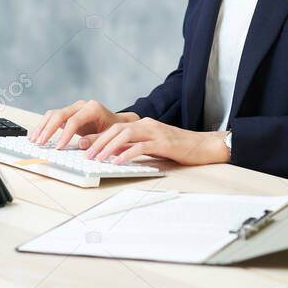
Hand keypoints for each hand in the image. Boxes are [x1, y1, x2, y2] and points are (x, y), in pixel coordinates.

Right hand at [27, 99, 138, 149]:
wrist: (115, 123)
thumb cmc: (113, 129)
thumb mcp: (109, 135)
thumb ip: (96, 139)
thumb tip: (81, 144)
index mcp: (92, 108)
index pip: (74, 120)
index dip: (65, 134)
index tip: (58, 147)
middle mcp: (81, 106)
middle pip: (60, 114)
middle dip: (48, 130)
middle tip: (40, 143)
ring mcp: (73, 109)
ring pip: (53, 114)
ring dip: (42, 127)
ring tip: (34, 140)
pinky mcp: (67, 115)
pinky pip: (52, 118)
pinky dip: (44, 127)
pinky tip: (36, 136)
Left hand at [82, 117, 229, 165]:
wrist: (205, 146)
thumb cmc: (179, 148)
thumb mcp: (153, 146)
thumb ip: (135, 147)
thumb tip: (114, 154)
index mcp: (143, 125)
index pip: (115, 127)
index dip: (98, 136)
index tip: (83, 145)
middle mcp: (147, 125)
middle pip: (116, 128)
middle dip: (98, 140)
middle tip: (84, 153)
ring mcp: (155, 132)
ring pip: (125, 135)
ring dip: (108, 147)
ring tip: (96, 158)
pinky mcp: (163, 143)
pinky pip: (140, 147)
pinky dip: (126, 154)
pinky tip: (116, 162)